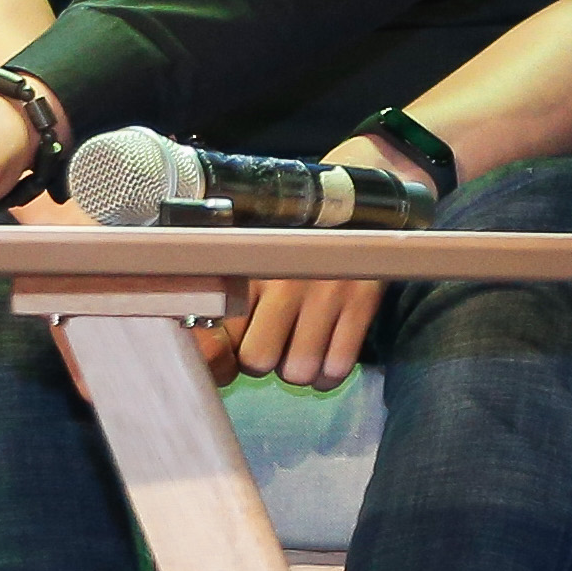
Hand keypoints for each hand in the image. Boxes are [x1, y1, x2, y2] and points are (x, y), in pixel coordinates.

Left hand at [188, 132, 416, 387]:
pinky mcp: (361, 302)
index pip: (221, 333)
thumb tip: (210, 343)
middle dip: (263, 362)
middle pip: (257, 360)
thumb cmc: (297, 228)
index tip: (232, 354)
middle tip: (273, 347)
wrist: (358, 195)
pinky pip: (338, 366)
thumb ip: (231, 283)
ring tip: (301, 351)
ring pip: (297, 370)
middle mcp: (284, 280)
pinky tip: (326, 360)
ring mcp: (325, 293)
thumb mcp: (257, 244)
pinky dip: (329, 375)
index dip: (224, 353)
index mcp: (250, 264)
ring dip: (298, 370)